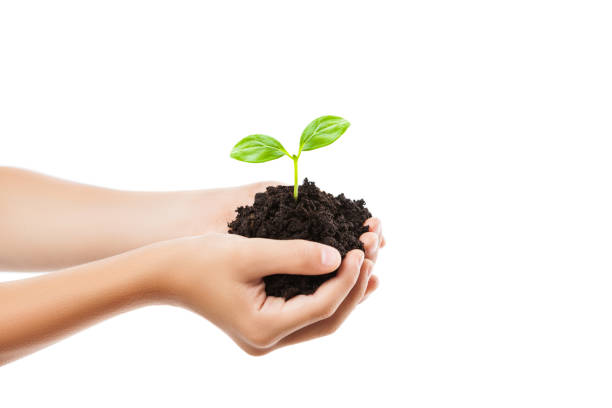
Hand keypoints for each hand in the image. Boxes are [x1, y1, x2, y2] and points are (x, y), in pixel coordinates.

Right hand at [153, 233, 368, 354]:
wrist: (165, 274)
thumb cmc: (200, 260)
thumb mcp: (249, 252)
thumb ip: (295, 255)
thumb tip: (338, 257)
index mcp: (264, 329)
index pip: (322, 306)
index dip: (346, 279)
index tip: (359, 250)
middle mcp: (268, 341)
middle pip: (327, 320)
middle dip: (353, 289)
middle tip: (371, 257)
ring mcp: (267, 337)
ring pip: (320, 320)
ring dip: (346, 294)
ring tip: (370, 269)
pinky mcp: (265, 325)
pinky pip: (307, 314)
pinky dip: (327, 295)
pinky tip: (343, 276)